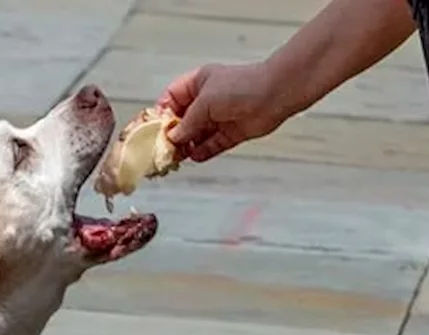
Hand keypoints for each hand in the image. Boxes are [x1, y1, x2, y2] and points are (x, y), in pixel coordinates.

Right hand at [157, 61, 290, 162]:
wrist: (275, 94)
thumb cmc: (241, 86)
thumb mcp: (205, 101)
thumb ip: (187, 122)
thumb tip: (173, 138)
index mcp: (197, 84)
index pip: (171, 99)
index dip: (161, 114)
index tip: (153, 130)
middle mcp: (207, 101)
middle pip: (182, 120)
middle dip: (172, 135)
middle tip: (162, 149)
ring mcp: (219, 117)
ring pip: (196, 135)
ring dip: (186, 146)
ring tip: (176, 157)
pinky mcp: (231, 133)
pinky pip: (212, 145)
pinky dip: (203, 152)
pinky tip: (194, 157)